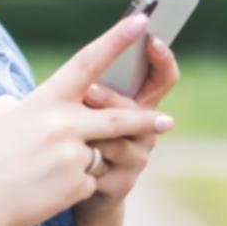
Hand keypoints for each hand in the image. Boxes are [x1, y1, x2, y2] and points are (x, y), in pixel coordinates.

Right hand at [0, 12, 175, 225]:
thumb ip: (10, 106)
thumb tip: (19, 106)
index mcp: (44, 102)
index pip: (87, 62)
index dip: (116, 40)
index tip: (140, 22)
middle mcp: (65, 126)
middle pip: (118, 118)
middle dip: (145, 119)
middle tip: (166, 120)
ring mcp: (74, 157)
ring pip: (95, 155)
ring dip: (78, 164)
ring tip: (45, 174)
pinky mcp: (78, 187)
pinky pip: (85, 183)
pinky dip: (68, 188)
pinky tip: (41, 194)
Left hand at [74, 25, 180, 222]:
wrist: (73, 187)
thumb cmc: (79, 137)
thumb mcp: (86, 109)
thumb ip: (93, 91)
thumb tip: (87, 83)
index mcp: (139, 103)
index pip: (163, 77)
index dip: (163, 58)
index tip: (153, 38)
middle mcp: (146, 129)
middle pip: (137, 109)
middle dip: (111, 100)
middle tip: (89, 92)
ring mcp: (138, 157)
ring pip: (117, 140)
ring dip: (89, 136)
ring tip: (66, 133)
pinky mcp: (123, 183)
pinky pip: (102, 167)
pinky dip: (80, 163)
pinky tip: (63, 164)